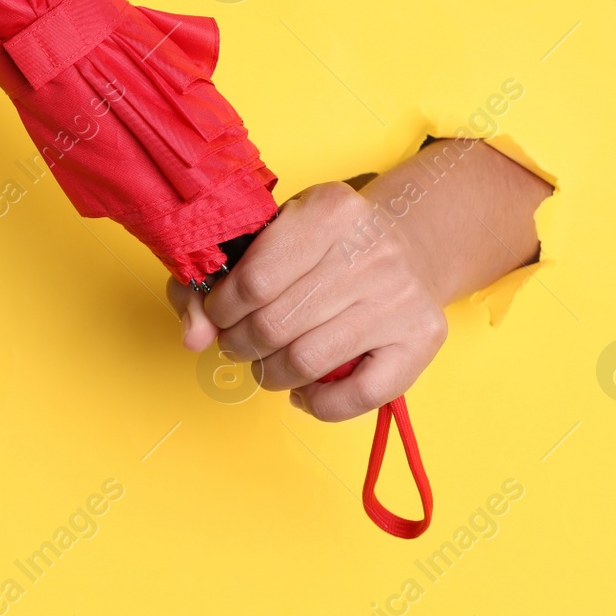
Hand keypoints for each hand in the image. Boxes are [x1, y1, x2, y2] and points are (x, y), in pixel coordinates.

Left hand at [166, 181, 447, 421]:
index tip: (218, 315)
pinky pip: (358, 394)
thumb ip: (217, 280)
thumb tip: (193, 336)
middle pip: (275, 325)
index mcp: (329, 211)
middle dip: (240, 345)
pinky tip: (305, 390)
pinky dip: (318, 404)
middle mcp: (370, 251)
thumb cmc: (325, 244)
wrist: (410, 243)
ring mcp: (400, 297)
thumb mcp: (272, 236)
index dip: (221, 311)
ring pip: (307, 362)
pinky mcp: (421, 338)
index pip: (253, 281)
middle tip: (238, 342)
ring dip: (270, 374)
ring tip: (267, 364)